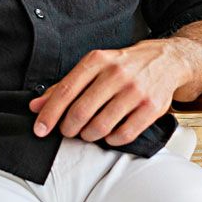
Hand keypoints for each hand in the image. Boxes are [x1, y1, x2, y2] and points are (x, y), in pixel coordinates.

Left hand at [28, 42, 186, 145]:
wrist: (165, 60)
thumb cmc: (123, 65)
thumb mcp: (93, 66)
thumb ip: (64, 86)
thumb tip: (36, 106)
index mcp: (97, 60)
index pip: (66, 91)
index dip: (50, 113)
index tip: (40, 129)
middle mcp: (116, 74)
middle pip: (81, 111)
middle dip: (68, 128)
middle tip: (68, 131)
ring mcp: (135, 91)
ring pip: (101, 126)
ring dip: (88, 135)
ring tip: (87, 133)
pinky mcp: (151, 107)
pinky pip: (124, 134)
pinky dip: (111, 140)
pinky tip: (109, 135)